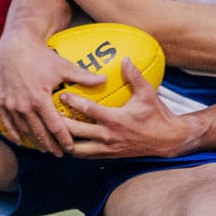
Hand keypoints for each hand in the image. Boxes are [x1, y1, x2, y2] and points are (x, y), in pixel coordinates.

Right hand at [0, 27, 105, 155]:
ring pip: (23, 130)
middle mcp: (23, 105)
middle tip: (59, 153)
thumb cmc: (41, 56)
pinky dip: (14, 134)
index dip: (63, 139)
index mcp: (40, 98)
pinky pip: (6, 124)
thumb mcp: (63, 66)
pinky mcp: (1, 102)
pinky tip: (21, 141)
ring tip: (45, 149)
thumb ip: (83, 76)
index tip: (70, 148)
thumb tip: (104, 80)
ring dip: (34, 142)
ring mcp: (10, 105)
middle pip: (38, 133)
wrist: (15, 47)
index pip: (54, 126)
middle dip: (50, 145)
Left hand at [60, 59, 195, 158]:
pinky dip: (74, 149)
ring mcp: (108, 149)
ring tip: (53, 130)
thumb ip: (135, 76)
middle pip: (76, 133)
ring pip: (78, 149)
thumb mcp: (148, 93)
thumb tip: (125, 59)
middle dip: (60, 124)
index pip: (89, 111)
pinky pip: (86, 155)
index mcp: (116, 120)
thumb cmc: (157, 115)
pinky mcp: (109, 156)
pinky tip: (66, 141)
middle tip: (48, 113)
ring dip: (64, 140)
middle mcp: (109, 136)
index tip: (61, 94)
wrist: (168, 140)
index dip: (73, 102)